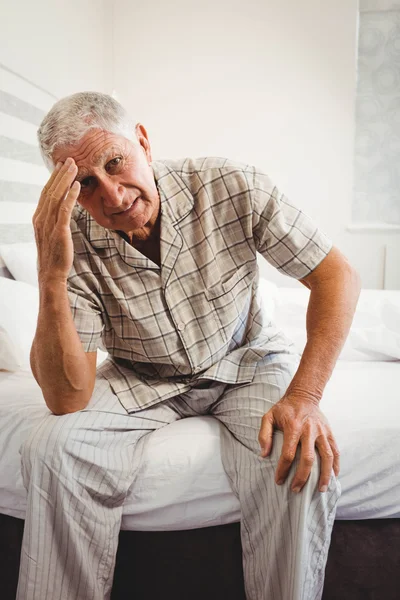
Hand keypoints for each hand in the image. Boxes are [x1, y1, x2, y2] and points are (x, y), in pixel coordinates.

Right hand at [33, 157, 79, 284]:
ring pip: (56, 196)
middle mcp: (41, 218)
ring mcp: (49, 224)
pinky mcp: (59, 230)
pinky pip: (64, 209)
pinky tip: (77, 185)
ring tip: (75, 167)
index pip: (46, 192)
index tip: (61, 166)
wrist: (51, 273)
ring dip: (66, 179)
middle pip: (50, 190)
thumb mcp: (52, 234)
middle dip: (60, 174)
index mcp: (38, 217)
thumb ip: (54, 220)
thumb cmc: (54, 254)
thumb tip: (62, 210)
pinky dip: (70, 195)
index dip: (53, 178)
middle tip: (70, 159)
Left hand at [258, 392, 339, 492]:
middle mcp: (309, 430)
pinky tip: (333, 477)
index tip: (279, 481)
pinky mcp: (329, 433)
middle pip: (308, 458)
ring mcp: (321, 432)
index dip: (283, 469)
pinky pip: (335, 451)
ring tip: (320, 490)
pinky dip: (336, 465)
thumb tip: (263, 454)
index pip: (288, 453)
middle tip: (296, 489)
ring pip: (327, 456)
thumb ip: (264, 434)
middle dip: (302, 477)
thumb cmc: (284, 409)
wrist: (304, 395)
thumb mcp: (268, 417)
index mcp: (293, 426)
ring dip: (324, 475)